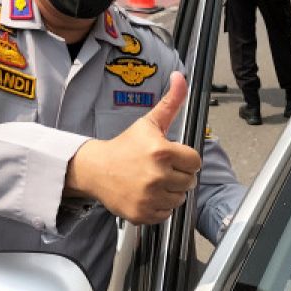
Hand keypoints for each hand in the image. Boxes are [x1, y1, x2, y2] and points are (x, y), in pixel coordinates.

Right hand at [66, 72, 201, 224]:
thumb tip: (181, 77)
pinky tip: (147, 194)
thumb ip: (170, 102)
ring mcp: (149, 197)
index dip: (185, 159)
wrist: (95, 169)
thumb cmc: (125, 146)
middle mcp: (157, 176)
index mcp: (162, 152)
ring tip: (153, 181)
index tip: (171, 157)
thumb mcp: (149, 123)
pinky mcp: (142, 213)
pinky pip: (166, 213)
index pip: (195, 162)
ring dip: (170, 191)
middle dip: (178, 175)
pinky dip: (159, 206)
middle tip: (160, 169)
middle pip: (189, 182)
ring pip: (179, 199)